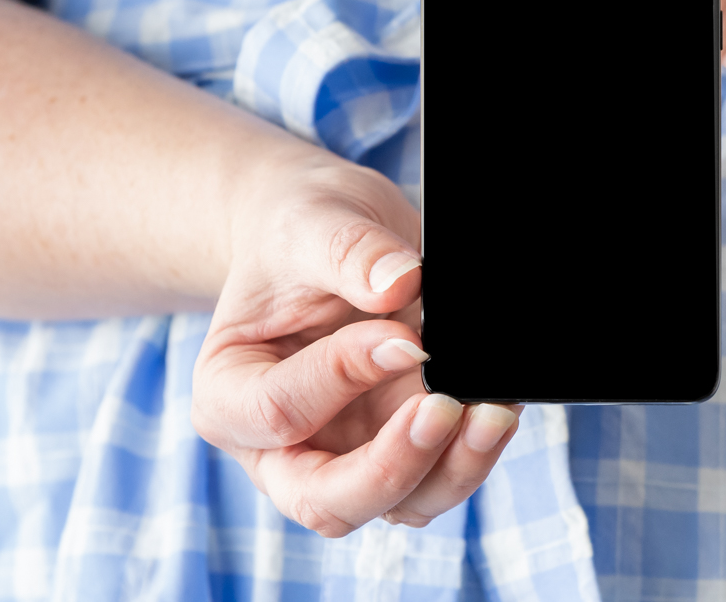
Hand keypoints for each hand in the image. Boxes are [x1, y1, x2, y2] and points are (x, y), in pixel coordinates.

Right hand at [191, 154, 520, 534]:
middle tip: (447, 408)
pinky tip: (497, 405)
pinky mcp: (398, 448)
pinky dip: (473, 453)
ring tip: (494, 413)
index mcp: (228, 397)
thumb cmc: (296, 231)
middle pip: (329, 502)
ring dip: (451, 470)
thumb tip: (400, 283)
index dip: (344, 377)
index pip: (280, 412)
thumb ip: (348, 253)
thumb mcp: (311, 221)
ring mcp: (345, 455)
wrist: (326, 234)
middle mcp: (280, 447)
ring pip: (397, 505)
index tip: (402, 334)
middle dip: (394, 467)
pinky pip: (438, 476)